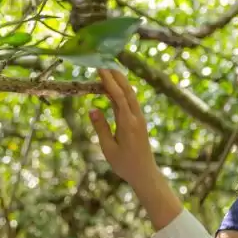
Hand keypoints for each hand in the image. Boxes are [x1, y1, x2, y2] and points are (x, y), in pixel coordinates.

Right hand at [90, 69, 161, 192]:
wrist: (145, 174)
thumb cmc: (125, 164)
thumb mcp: (108, 148)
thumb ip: (101, 127)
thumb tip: (92, 109)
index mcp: (128, 124)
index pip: (118, 96)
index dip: (109, 81)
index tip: (100, 69)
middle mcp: (136, 118)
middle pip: (128, 91)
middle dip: (117, 76)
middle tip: (104, 64)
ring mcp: (140, 119)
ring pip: (131, 95)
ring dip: (121, 82)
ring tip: (109, 72)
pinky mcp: (140, 122)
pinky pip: (131, 102)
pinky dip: (123, 93)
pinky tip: (115, 90)